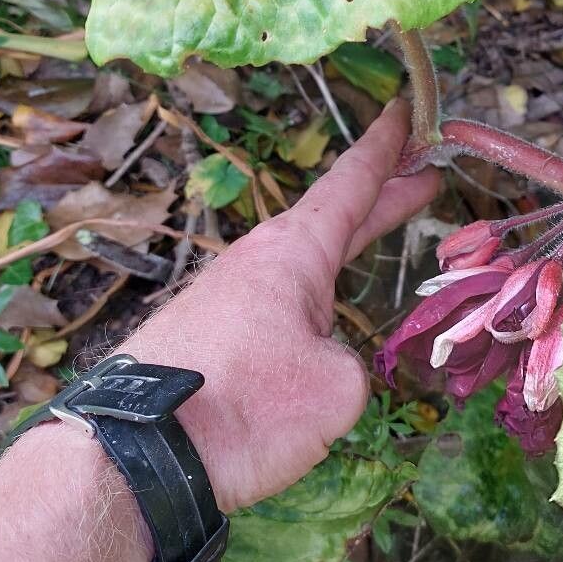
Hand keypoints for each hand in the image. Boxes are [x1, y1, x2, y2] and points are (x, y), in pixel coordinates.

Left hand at [119, 98, 438, 511]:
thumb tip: (321, 364)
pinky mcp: (209, 336)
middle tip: (424, 176)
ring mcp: (229, 297)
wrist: (138, 452)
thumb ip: (349, 364)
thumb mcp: (336, 389)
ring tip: (374, 240)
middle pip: (333, 218)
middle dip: (383, 198)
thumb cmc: (245, 406)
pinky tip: (318, 322)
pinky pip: (277, 303)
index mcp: (294, 252)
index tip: (406, 108)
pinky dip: (311, 294)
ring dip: (344, 248)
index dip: (386, 147)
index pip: (352, 183)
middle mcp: (259, 262)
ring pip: (303, 263)